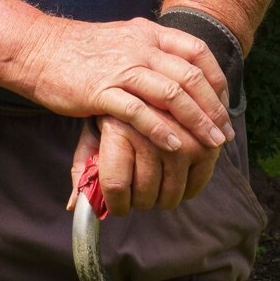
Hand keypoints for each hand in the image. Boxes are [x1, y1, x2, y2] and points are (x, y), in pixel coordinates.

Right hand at [17, 15, 232, 162]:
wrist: (36, 49)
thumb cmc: (77, 51)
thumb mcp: (120, 40)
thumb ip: (148, 51)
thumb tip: (174, 73)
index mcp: (147, 32)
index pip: (196, 50)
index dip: (216, 78)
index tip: (224, 103)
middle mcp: (139, 46)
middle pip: (190, 76)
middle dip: (212, 107)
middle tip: (224, 132)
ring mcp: (121, 68)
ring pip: (172, 94)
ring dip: (196, 121)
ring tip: (210, 143)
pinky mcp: (101, 90)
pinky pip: (139, 112)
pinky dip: (161, 130)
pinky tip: (175, 146)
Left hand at [70, 114, 220, 217]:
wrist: (153, 75)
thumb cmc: (117, 108)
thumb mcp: (93, 132)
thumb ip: (84, 168)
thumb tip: (74, 205)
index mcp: (119, 128)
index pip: (115, 186)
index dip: (115, 204)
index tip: (118, 205)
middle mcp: (151, 132)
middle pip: (144, 194)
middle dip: (139, 201)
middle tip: (139, 190)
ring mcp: (181, 137)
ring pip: (170, 194)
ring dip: (162, 197)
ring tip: (157, 182)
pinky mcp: (206, 141)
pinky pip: (197, 184)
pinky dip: (187, 189)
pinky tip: (177, 177)